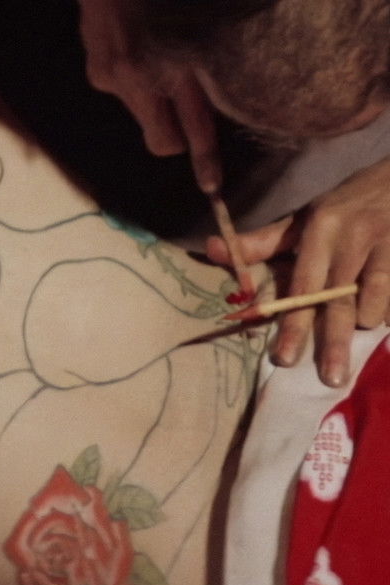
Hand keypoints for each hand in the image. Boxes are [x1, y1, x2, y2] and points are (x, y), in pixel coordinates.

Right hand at [65, 0, 219, 182]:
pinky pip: (124, 90)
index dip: (202, 160)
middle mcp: (140, 83)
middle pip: (160, 138)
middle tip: (178, 121)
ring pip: (142, 110)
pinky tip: (130, 48)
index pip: (190, 130)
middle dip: (172, 137)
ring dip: (150, 96)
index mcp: (169, 72)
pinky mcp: (97, 75)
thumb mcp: (195, 33)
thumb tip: (205, 108)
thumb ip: (198, 74)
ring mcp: (113, 82)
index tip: (211, 187)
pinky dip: (132, 78)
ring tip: (149, 58)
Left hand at [207, 157, 389, 385]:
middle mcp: (355, 238)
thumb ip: (263, 242)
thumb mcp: (303, 218)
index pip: (304, 285)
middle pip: (342, 301)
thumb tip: (212, 249)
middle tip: (329, 379)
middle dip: (334, 342)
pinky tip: (385, 325)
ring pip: (377, 300)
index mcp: (321, 229)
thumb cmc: (345, 205)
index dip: (294, 324)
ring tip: (365, 333)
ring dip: (370, 322)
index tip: (285, 358)